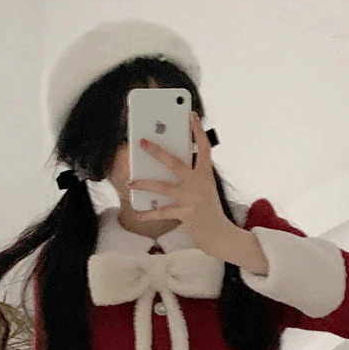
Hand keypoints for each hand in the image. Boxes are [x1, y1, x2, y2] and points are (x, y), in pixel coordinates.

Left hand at [130, 113, 233, 258]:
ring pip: (162, 186)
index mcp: (205, 173)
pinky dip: (149, 214)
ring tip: (130, 182)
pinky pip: (162, 212)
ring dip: (144, 183)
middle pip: (175, 162)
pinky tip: (138, 213)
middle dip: (156, 151)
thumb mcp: (204, 187)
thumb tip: (163, 164)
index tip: (191, 115)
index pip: (204, 147)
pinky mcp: (186, 213)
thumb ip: (190, 175)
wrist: (218, 233)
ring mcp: (191, 198)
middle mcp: (199, 182)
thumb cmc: (207, 208)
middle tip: (142, 142)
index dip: (198, 131)